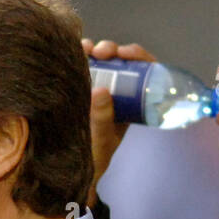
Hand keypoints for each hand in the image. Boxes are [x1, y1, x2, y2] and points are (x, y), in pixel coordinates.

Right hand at [81, 38, 156, 205]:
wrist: (74, 170)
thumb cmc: (94, 158)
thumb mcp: (101, 139)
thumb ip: (102, 119)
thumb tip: (101, 89)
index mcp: (133, 102)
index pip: (144, 70)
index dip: (138, 55)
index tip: (125, 53)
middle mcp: (119, 92)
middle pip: (122, 61)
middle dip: (113, 50)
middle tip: (102, 51)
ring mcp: (101, 89)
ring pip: (103, 61)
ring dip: (95, 49)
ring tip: (86, 49)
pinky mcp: (82, 88)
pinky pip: (85, 67)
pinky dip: (80, 56)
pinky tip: (75, 50)